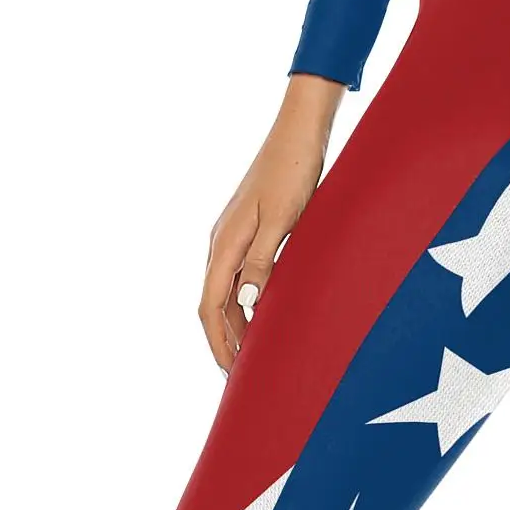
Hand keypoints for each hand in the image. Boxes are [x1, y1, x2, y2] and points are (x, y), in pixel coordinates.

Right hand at [198, 77, 344, 370]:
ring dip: (234, 324)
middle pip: (213, 304)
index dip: (218, 343)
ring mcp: (232, 235)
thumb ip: (263, 260)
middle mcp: (221, 242)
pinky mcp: (247, 228)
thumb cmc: (295, 172)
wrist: (299, 133)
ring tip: (252, 354)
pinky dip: (244, 302)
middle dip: (223, 341)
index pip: (210, 306)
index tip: (230, 373)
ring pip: (224, 291)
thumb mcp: (283, 219)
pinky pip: (238, 275)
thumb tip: (245, 302)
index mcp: (225, 243)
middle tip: (241, 376)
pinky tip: (261, 313)